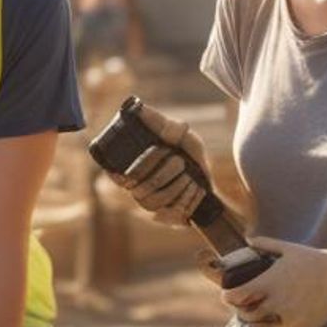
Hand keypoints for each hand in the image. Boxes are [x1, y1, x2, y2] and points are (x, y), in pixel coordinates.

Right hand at [109, 104, 213, 219]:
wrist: (211, 189)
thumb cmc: (192, 161)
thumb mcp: (184, 138)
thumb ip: (164, 125)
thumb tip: (138, 108)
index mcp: (135, 167)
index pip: (115, 171)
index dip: (123, 167)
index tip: (143, 158)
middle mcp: (135, 188)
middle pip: (139, 182)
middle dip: (164, 169)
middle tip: (179, 161)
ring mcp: (148, 205)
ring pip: (154, 197)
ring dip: (178, 184)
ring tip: (190, 177)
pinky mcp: (162, 217)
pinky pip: (169, 211)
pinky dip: (187, 197)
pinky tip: (195, 189)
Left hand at [218, 238, 326, 326]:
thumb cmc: (313, 260)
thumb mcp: (287, 248)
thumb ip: (264, 244)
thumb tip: (247, 239)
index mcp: (270, 282)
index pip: (237, 296)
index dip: (228, 297)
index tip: (227, 295)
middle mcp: (277, 303)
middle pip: (246, 315)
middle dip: (241, 311)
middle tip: (242, 306)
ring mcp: (289, 319)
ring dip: (254, 324)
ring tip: (256, 316)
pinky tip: (270, 326)